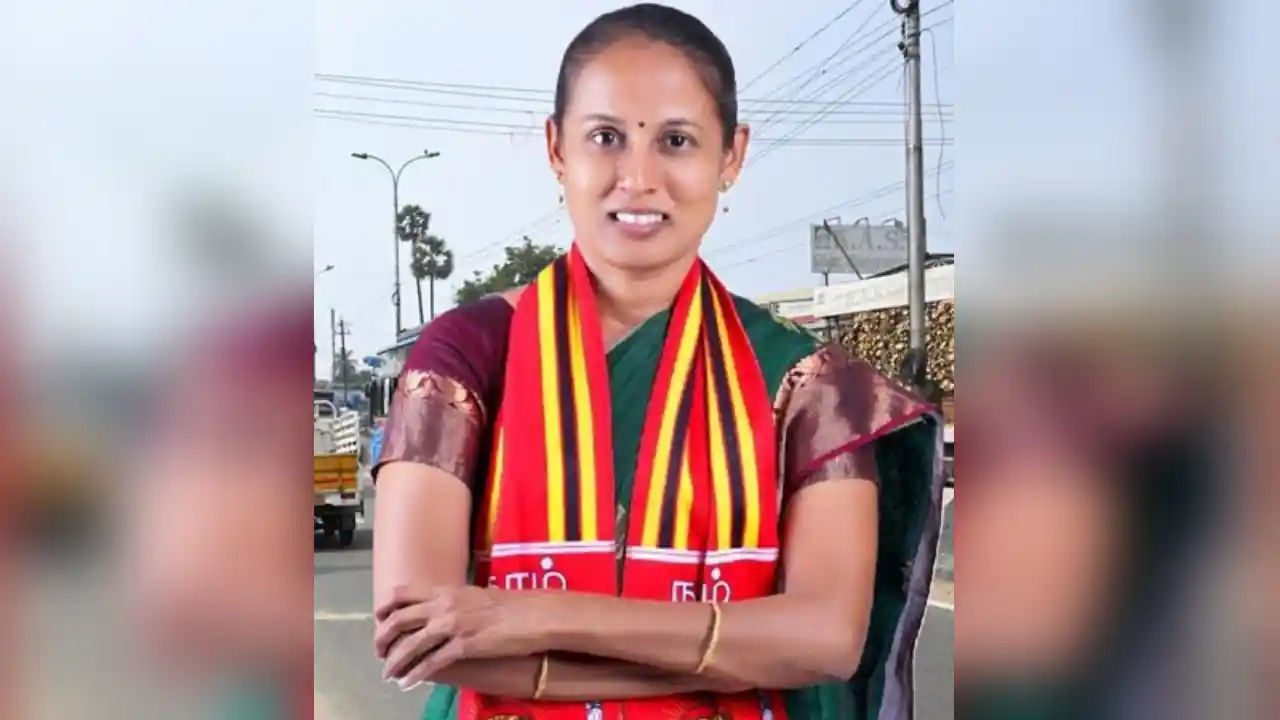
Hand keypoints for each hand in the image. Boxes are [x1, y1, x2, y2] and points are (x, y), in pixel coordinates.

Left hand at [375, 585, 551, 681]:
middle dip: (382, 639)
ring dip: (394, 662)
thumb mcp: (474, 596)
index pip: (402, 593)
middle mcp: (443, 605)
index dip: (385, 608)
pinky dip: (415, 675)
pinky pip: (432, 663)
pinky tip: (408, 683)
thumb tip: (439, 612)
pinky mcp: (464, 646)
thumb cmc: (509, 605)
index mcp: (445, 590)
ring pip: (410, 644)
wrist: (534, 615)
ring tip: (388, 674)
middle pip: (398, 620)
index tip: (379, 621)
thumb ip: (453, 601)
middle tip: (379, 653)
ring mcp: (453, 625)